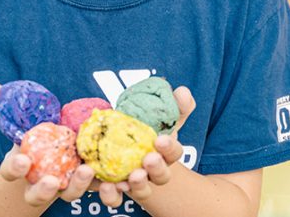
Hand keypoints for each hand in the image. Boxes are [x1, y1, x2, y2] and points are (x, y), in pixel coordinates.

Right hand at [0, 82, 95, 205]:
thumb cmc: (35, 135)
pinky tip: (118, 177)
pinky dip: (107, 187)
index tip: (22, 160)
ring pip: (69, 194)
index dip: (15, 168)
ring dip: (78, 186)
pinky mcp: (88, 184)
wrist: (57, 150)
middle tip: (51, 182)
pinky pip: (98, 190)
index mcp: (21, 168)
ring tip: (87, 171)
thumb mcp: (20, 120)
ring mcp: (65, 186)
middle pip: (38, 195)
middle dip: (43, 191)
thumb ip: (3, 105)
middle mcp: (41, 183)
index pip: (12, 171)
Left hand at [94, 86, 195, 207]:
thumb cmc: (145, 130)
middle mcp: (154, 172)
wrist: (122, 146)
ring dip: (138, 185)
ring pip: (142, 190)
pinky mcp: (117, 190)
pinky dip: (112, 194)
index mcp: (166, 153)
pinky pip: (115, 198)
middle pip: (162, 176)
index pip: (174, 152)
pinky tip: (106, 185)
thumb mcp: (160, 116)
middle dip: (157, 168)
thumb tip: (183, 92)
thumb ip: (174, 105)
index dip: (169, 147)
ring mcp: (136, 183)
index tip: (161, 139)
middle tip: (149, 159)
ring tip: (132, 176)